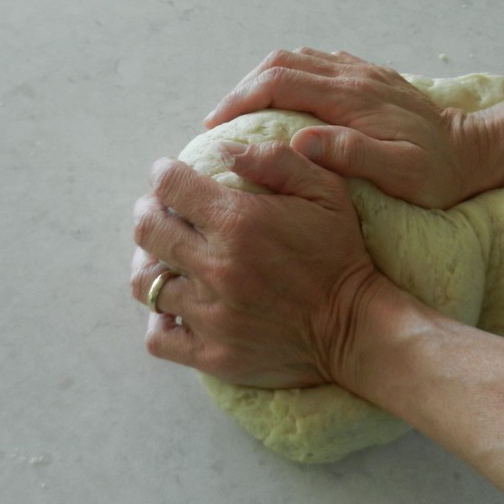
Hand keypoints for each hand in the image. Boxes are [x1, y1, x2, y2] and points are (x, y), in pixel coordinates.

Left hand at [130, 141, 387, 388]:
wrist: (357, 328)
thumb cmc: (340, 254)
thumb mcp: (325, 191)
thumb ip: (276, 160)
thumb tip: (224, 150)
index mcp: (239, 222)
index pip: (169, 186)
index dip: (163, 174)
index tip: (169, 175)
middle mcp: (216, 267)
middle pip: (147, 230)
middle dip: (148, 211)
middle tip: (160, 211)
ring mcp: (210, 315)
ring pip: (145, 284)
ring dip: (149, 263)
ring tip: (165, 257)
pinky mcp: (212, 354)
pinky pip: (158, 336)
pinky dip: (158, 319)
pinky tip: (174, 307)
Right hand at [204, 48, 490, 208]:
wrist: (479, 148)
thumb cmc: (440, 173)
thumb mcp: (401, 174)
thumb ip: (351, 154)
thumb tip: (301, 139)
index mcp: (352, 99)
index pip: (279, 82)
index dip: (240, 99)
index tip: (216, 125)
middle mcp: (352, 77)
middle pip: (280, 63)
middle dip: (242, 88)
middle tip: (220, 121)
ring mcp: (361, 72)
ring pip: (297, 57)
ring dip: (262, 78)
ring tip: (242, 111)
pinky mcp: (370, 76)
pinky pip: (318, 62)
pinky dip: (289, 74)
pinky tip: (283, 99)